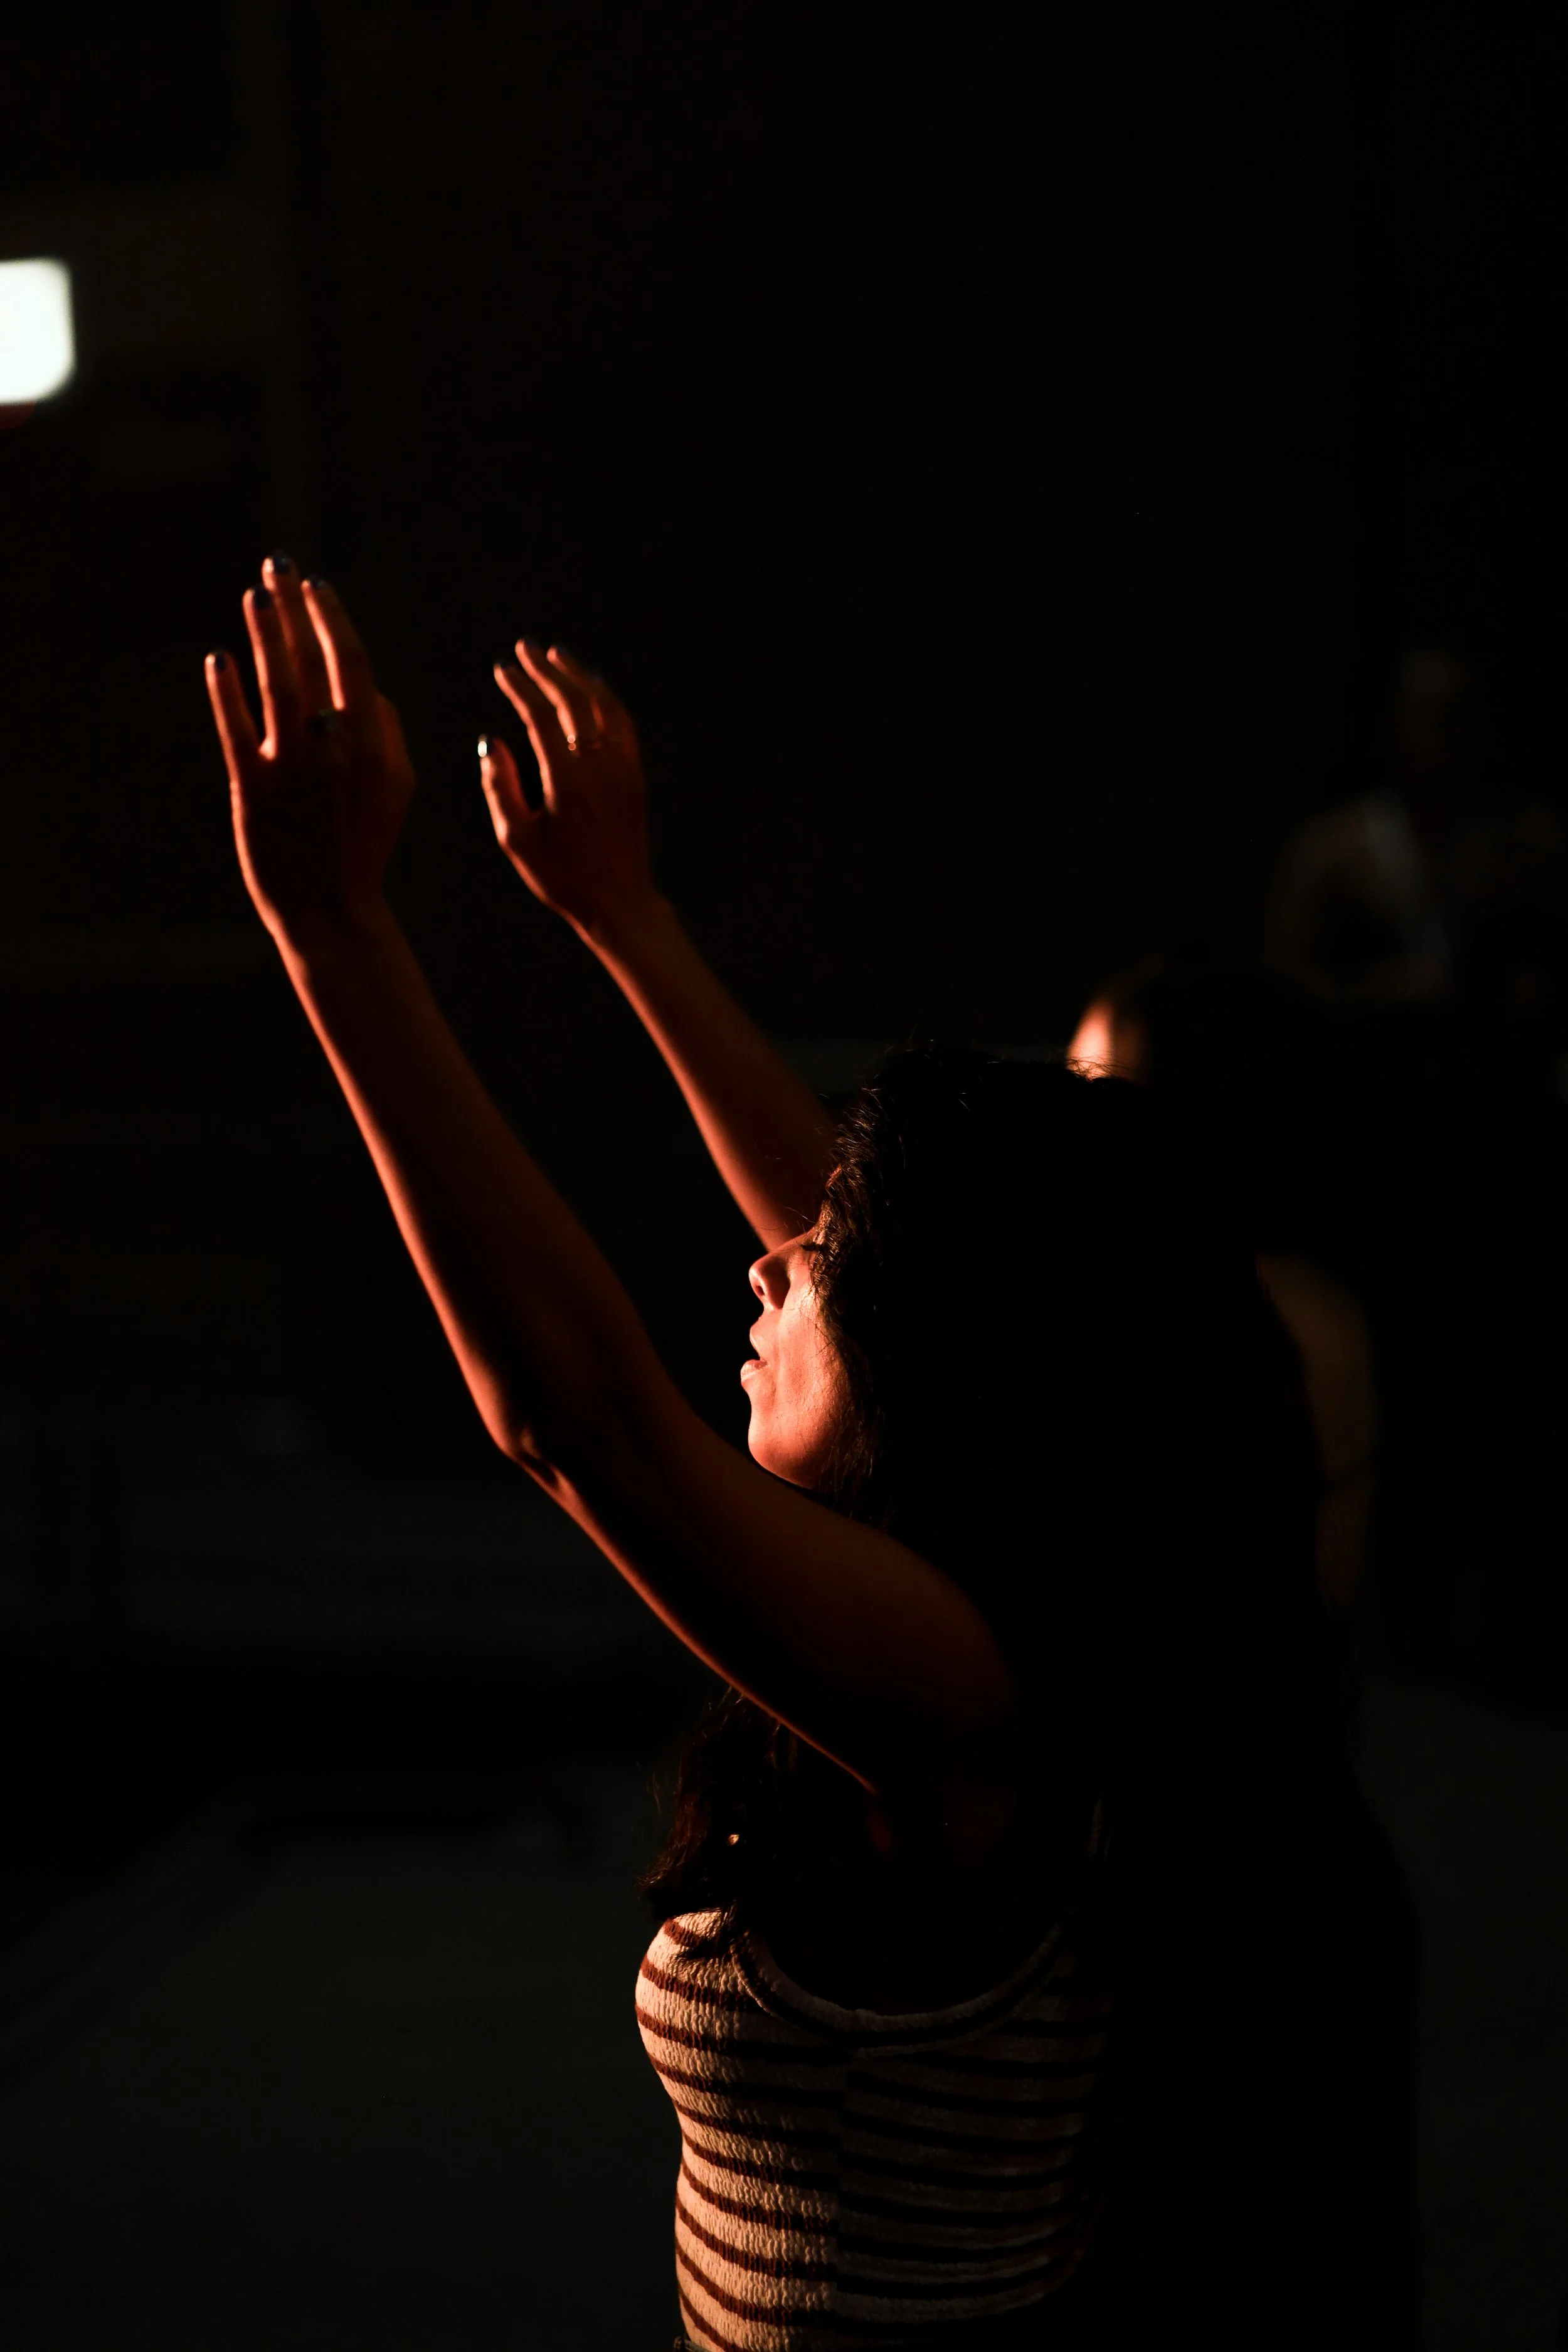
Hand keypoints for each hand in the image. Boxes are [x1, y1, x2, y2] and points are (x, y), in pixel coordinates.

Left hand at [206, 559, 415, 950]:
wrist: (331, 911)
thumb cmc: (364, 845)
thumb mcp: (398, 790)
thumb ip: (389, 733)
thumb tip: (368, 687)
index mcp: (374, 746)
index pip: (351, 664)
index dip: (331, 619)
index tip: (316, 585)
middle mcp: (334, 751)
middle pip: (312, 662)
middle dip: (294, 608)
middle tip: (280, 565)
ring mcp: (292, 770)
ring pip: (276, 686)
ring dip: (264, 635)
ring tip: (254, 597)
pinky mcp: (253, 791)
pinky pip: (236, 731)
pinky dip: (227, 692)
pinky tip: (219, 659)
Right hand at [482, 641, 655, 943]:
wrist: (619, 902)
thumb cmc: (563, 877)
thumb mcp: (517, 840)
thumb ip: (500, 787)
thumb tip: (491, 743)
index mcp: (566, 782)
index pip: (542, 718)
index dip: (521, 688)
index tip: (503, 670)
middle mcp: (599, 768)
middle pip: (574, 701)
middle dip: (546, 670)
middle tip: (525, 648)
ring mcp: (622, 769)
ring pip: (604, 706)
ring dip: (579, 676)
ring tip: (557, 656)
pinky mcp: (635, 776)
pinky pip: (623, 724)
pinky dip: (606, 699)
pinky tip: (592, 688)